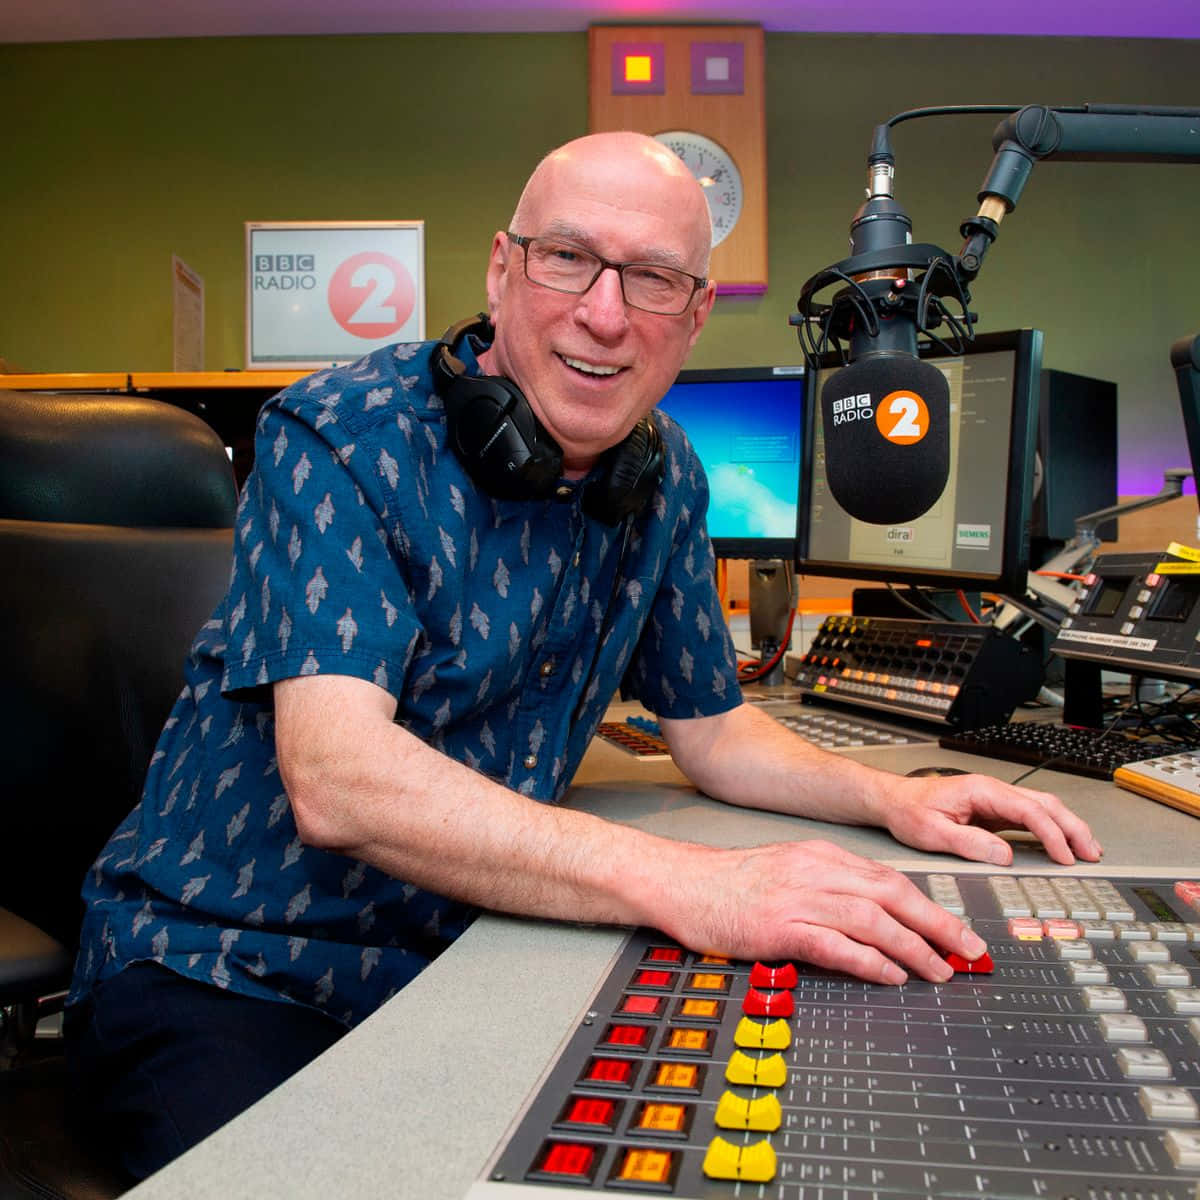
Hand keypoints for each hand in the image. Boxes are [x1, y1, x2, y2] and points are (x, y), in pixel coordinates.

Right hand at [664, 839, 986, 985]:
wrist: (680, 882)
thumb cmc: (727, 882)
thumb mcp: (785, 871)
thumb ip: (826, 888)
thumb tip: (871, 918)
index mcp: (819, 857)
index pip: (888, 879)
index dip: (929, 906)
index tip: (955, 929)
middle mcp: (815, 872)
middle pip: (892, 894)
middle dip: (938, 923)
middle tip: (969, 949)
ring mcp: (797, 898)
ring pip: (872, 919)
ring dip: (914, 946)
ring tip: (939, 970)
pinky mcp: (779, 927)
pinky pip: (835, 944)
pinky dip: (869, 960)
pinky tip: (890, 975)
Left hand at [880, 773, 1101, 865]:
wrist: (893, 801)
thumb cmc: (908, 811)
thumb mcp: (932, 832)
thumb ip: (970, 843)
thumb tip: (1005, 855)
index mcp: (982, 791)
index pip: (1030, 811)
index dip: (1053, 834)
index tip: (1065, 857)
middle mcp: (993, 792)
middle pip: (1046, 805)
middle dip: (1073, 828)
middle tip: (1092, 854)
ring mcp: (995, 801)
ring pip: (1043, 809)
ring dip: (1067, 828)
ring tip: (1087, 851)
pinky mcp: (993, 812)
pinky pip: (1030, 819)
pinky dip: (1051, 831)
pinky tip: (1062, 845)